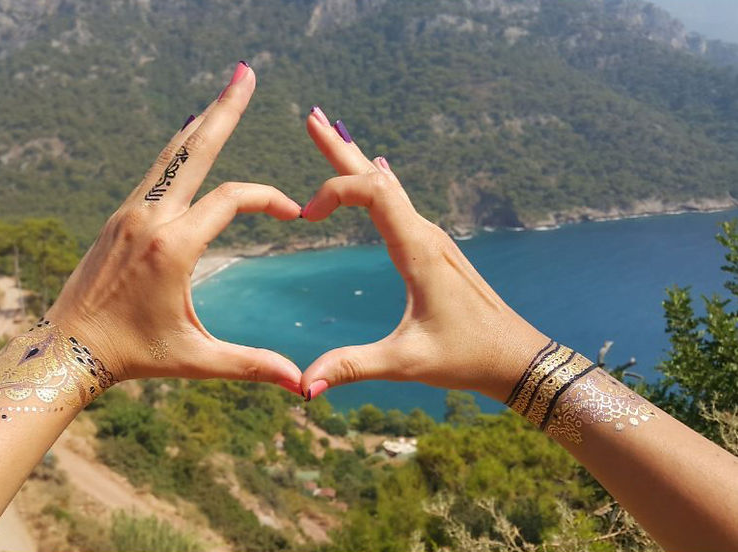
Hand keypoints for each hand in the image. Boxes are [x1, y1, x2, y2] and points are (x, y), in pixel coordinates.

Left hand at [45, 62, 302, 392]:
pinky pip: (154, 171)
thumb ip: (251, 365)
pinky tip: (186, 138)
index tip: (292, 215)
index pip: (232, 199)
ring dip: (200, 123)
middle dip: (225, 109)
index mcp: (173, 247)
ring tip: (222, 95)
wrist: (67, 347)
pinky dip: (177, 149)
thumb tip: (302, 386)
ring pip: (170, 154)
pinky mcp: (118, 217)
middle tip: (245, 71)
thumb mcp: (197, 360)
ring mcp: (129, 213)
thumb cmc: (133, 355)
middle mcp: (150, 218)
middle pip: (195, 149)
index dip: (268, 199)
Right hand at [298, 107, 548, 401]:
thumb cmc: (468, 357)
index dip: (334, 191)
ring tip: (332, 134)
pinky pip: (399, 203)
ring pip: (388, 186)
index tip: (305, 217)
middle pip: (377, 176)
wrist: (518, 358)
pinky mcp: (434, 249)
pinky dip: (375, 183)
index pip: (372, 190)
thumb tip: (303, 385)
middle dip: (339, 148)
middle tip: (311, 117)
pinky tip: (379, 173)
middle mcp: (426, 233)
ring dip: (355, 161)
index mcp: (418, 249)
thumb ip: (353, 366)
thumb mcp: (406, 363)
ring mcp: (432, 238)